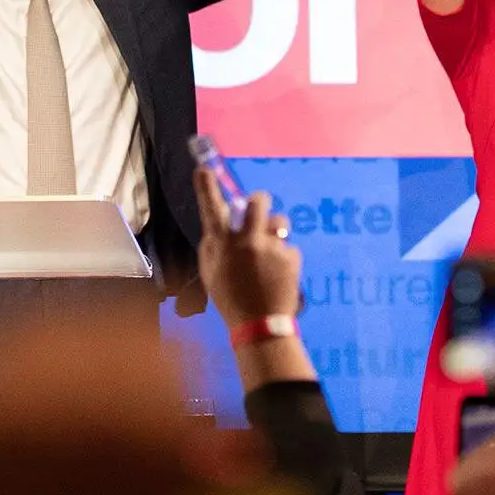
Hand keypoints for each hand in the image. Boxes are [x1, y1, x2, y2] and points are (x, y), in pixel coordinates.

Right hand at [193, 176, 301, 328]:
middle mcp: (246, 241)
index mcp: (222, 245)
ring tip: (270, 255)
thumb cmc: (230, 299)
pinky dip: (284, 258)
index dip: (206, 187)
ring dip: (275, 232)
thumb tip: (219, 226)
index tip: (203, 169)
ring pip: (278, 222)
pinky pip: (288, 247)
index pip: (211, 209)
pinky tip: (279, 275)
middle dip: (260, 201)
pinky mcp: (290, 256)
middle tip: (259, 210)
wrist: (260, 325)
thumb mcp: (210, 272)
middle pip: (258, 201)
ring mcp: (271, 247)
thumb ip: (213, 246)